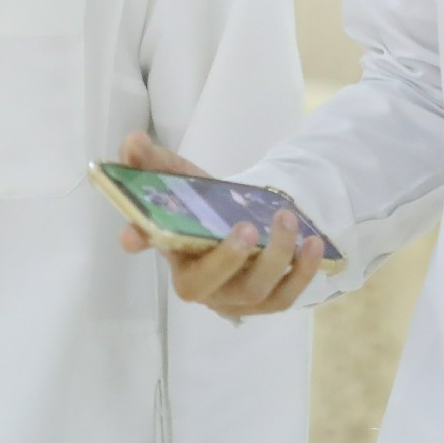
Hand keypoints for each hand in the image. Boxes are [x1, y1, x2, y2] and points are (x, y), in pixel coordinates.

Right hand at [111, 132, 326, 319]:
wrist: (241, 225)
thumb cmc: (205, 208)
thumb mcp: (182, 179)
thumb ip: (154, 162)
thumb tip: (133, 141)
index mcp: (171, 251)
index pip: (150, 246)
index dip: (139, 240)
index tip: (131, 235)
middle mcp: (198, 285)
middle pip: (205, 285)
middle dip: (226, 259)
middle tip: (245, 228)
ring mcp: (233, 298)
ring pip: (252, 291)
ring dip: (273, 258)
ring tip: (287, 220)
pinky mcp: (267, 302)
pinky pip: (285, 296)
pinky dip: (302, 273)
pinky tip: (312, 243)